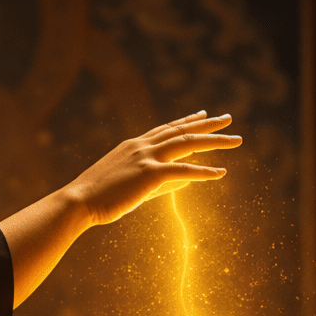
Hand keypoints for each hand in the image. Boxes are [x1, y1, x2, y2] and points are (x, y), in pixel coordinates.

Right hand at [65, 112, 240, 225]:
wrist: (78, 202)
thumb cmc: (100, 198)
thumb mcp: (132, 186)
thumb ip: (159, 181)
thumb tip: (184, 180)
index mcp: (134, 145)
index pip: (167, 128)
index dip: (188, 120)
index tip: (204, 114)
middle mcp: (142, 145)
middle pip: (182, 130)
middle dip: (208, 124)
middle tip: (229, 118)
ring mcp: (146, 157)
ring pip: (188, 144)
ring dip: (215, 141)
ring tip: (236, 141)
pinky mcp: (149, 174)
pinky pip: (184, 170)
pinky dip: (205, 171)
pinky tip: (222, 173)